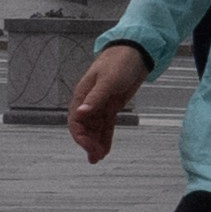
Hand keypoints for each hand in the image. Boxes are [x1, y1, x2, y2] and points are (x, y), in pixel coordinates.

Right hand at [67, 39, 148, 161]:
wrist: (135, 53)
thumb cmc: (119, 62)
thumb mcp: (108, 81)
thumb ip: (95, 98)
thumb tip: (80, 113)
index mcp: (83, 95)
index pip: (75, 120)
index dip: (80, 136)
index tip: (89, 148)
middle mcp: (89, 102)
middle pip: (84, 127)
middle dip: (88, 143)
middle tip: (97, 157)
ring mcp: (100, 105)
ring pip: (95, 129)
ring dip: (95, 143)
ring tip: (99, 158)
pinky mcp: (111, 106)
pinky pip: (106, 125)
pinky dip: (105, 137)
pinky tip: (105, 149)